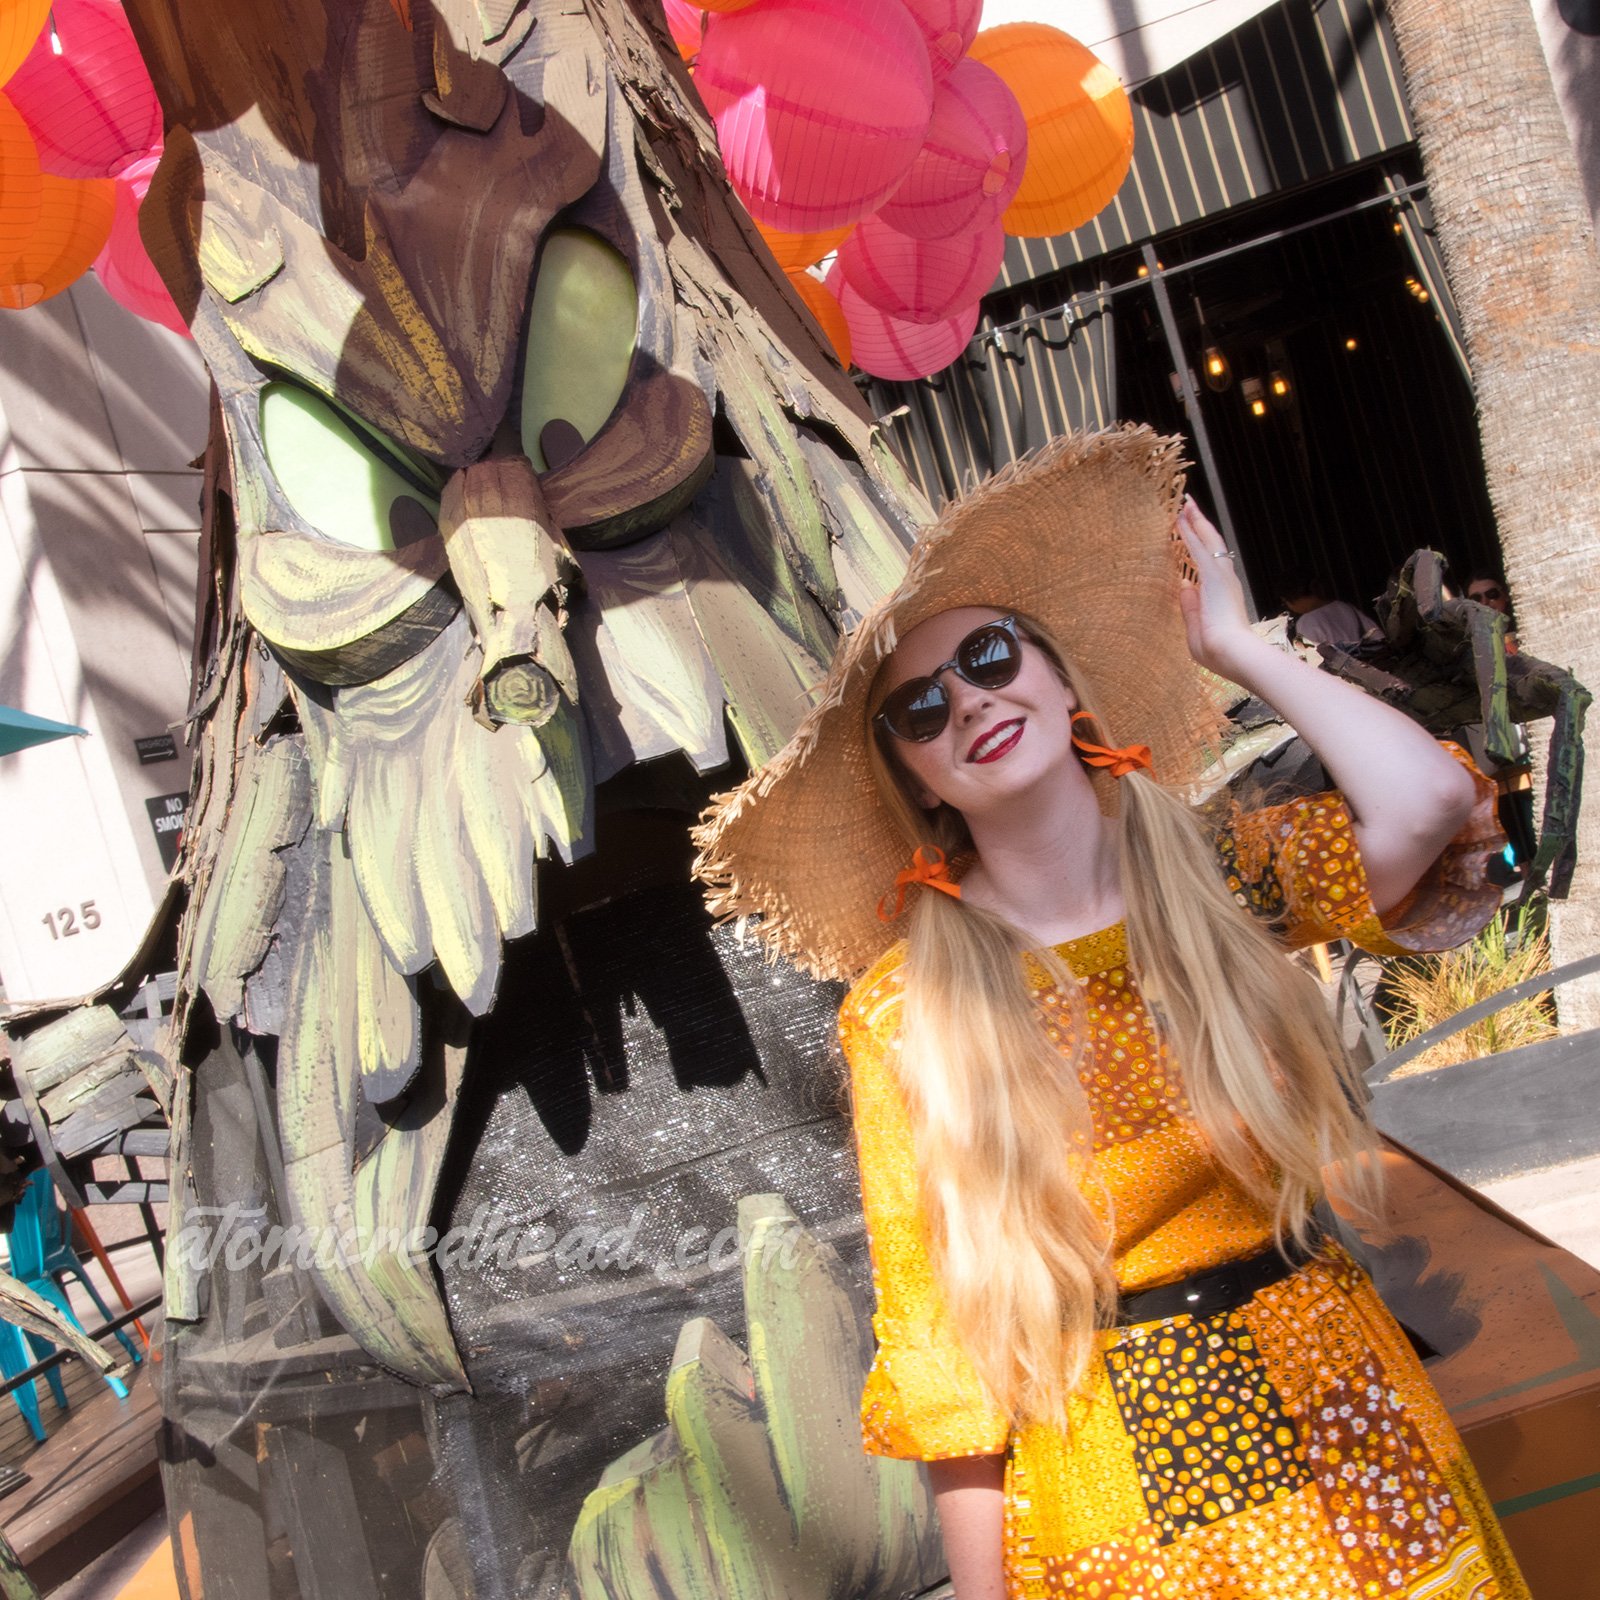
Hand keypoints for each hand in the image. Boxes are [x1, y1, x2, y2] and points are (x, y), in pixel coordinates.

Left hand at [1176, 499, 1254, 676]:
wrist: (1234, 655)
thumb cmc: (1218, 652)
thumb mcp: (1196, 628)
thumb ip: (1190, 606)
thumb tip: (1184, 585)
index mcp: (1222, 595)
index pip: (1211, 564)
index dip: (1201, 547)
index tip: (1190, 534)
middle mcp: (1226, 581)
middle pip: (1213, 545)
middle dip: (1200, 525)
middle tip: (1189, 508)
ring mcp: (1222, 577)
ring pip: (1208, 540)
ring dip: (1196, 521)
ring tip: (1186, 504)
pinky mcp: (1214, 577)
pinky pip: (1199, 548)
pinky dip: (1190, 532)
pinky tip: (1181, 518)